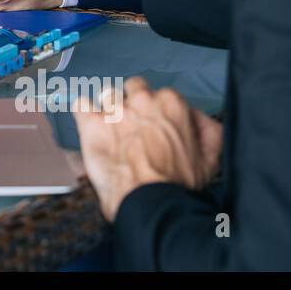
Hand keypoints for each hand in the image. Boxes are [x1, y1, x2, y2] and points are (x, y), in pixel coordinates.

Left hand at [74, 77, 224, 220]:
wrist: (149, 201)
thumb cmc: (179, 184)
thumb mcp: (210, 159)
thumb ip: (208, 131)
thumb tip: (198, 118)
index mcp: (171, 104)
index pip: (162, 95)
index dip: (159, 112)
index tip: (157, 128)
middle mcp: (142, 100)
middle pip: (134, 88)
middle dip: (134, 103)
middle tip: (135, 127)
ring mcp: (114, 110)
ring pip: (108, 95)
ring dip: (110, 109)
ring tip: (112, 130)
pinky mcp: (91, 123)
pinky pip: (81, 105)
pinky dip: (84, 112)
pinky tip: (89, 124)